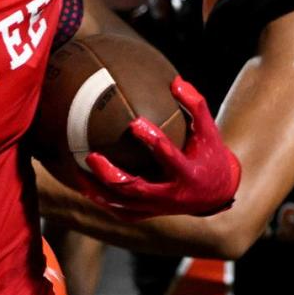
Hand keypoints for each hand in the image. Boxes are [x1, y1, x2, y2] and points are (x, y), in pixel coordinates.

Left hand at [80, 76, 240, 220]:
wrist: (216, 193)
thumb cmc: (210, 155)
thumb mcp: (209, 131)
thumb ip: (196, 105)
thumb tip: (176, 81)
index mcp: (187, 173)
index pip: (168, 157)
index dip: (152, 140)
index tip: (134, 123)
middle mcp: (171, 195)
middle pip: (135, 188)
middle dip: (110, 173)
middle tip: (91, 155)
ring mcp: (158, 207)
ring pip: (122, 204)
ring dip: (98, 190)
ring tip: (77, 172)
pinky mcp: (149, 213)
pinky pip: (121, 212)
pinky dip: (103, 201)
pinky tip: (85, 186)